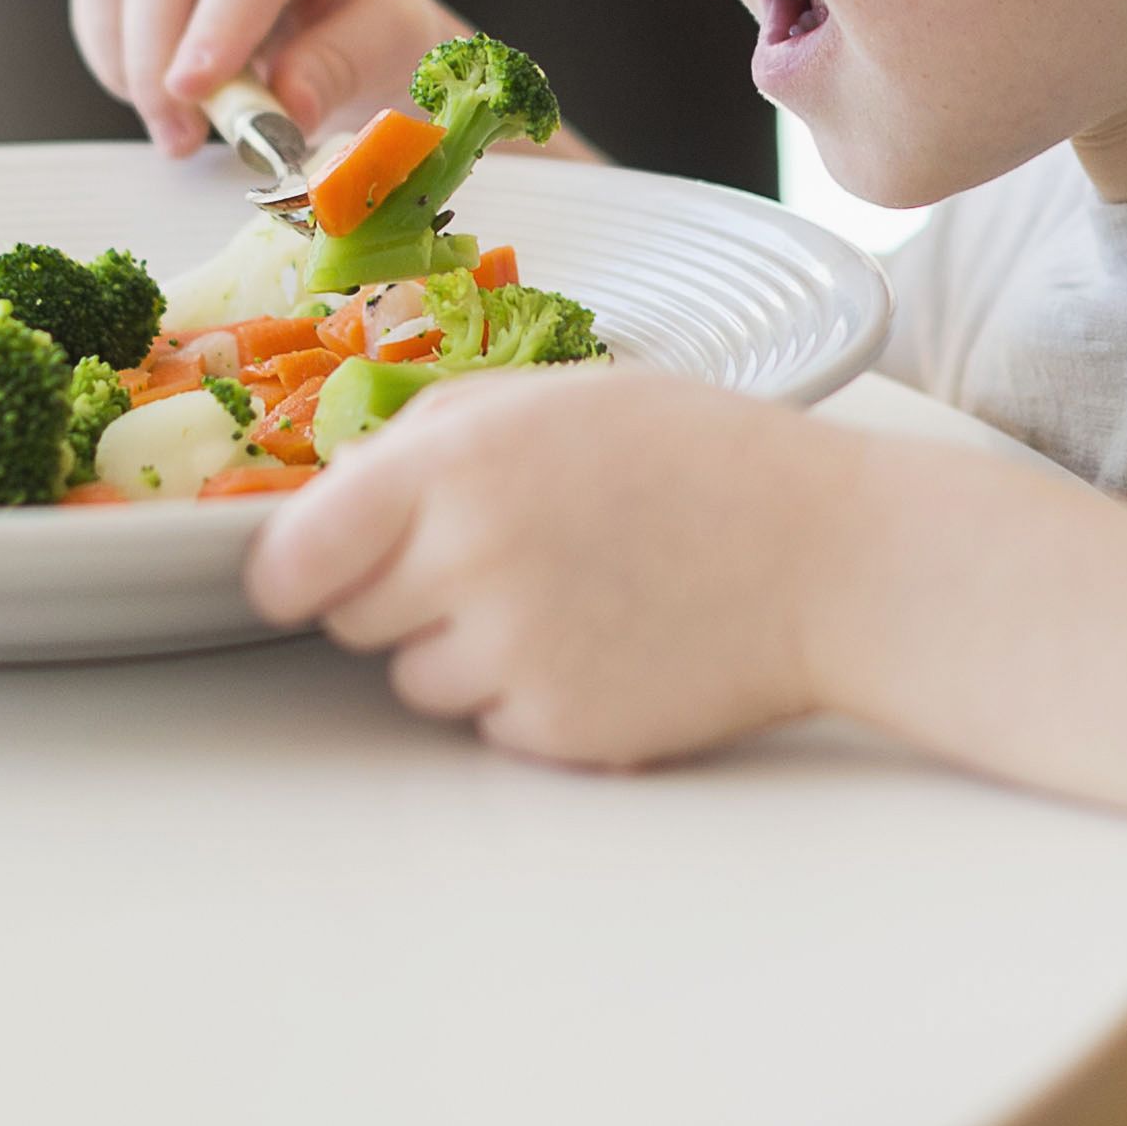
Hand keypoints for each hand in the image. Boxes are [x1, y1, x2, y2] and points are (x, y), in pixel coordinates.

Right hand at [69, 0, 466, 154]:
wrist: (345, 11)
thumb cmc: (373, 18)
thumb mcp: (391, 43)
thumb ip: (341, 66)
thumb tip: (285, 106)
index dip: (222, 23)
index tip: (197, 90)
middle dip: (161, 57)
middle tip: (179, 136)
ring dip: (128, 60)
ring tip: (173, 131)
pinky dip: (108, 48)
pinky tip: (147, 94)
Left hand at [246, 371, 856, 766]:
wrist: (834, 558)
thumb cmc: (705, 461)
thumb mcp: (566, 395)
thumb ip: (438, 431)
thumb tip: (339, 487)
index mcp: (458, 461)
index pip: (299, 551)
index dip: (292, 571)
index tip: (300, 577)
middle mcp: (468, 558)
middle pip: (352, 617)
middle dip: (402, 592)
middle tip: (498, 559)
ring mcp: (512, 652)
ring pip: (416, 679)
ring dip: (463, 650)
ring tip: (569, 597)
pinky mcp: (557, 729)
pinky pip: (492, 725)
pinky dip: (530, 696)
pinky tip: (607, 644)